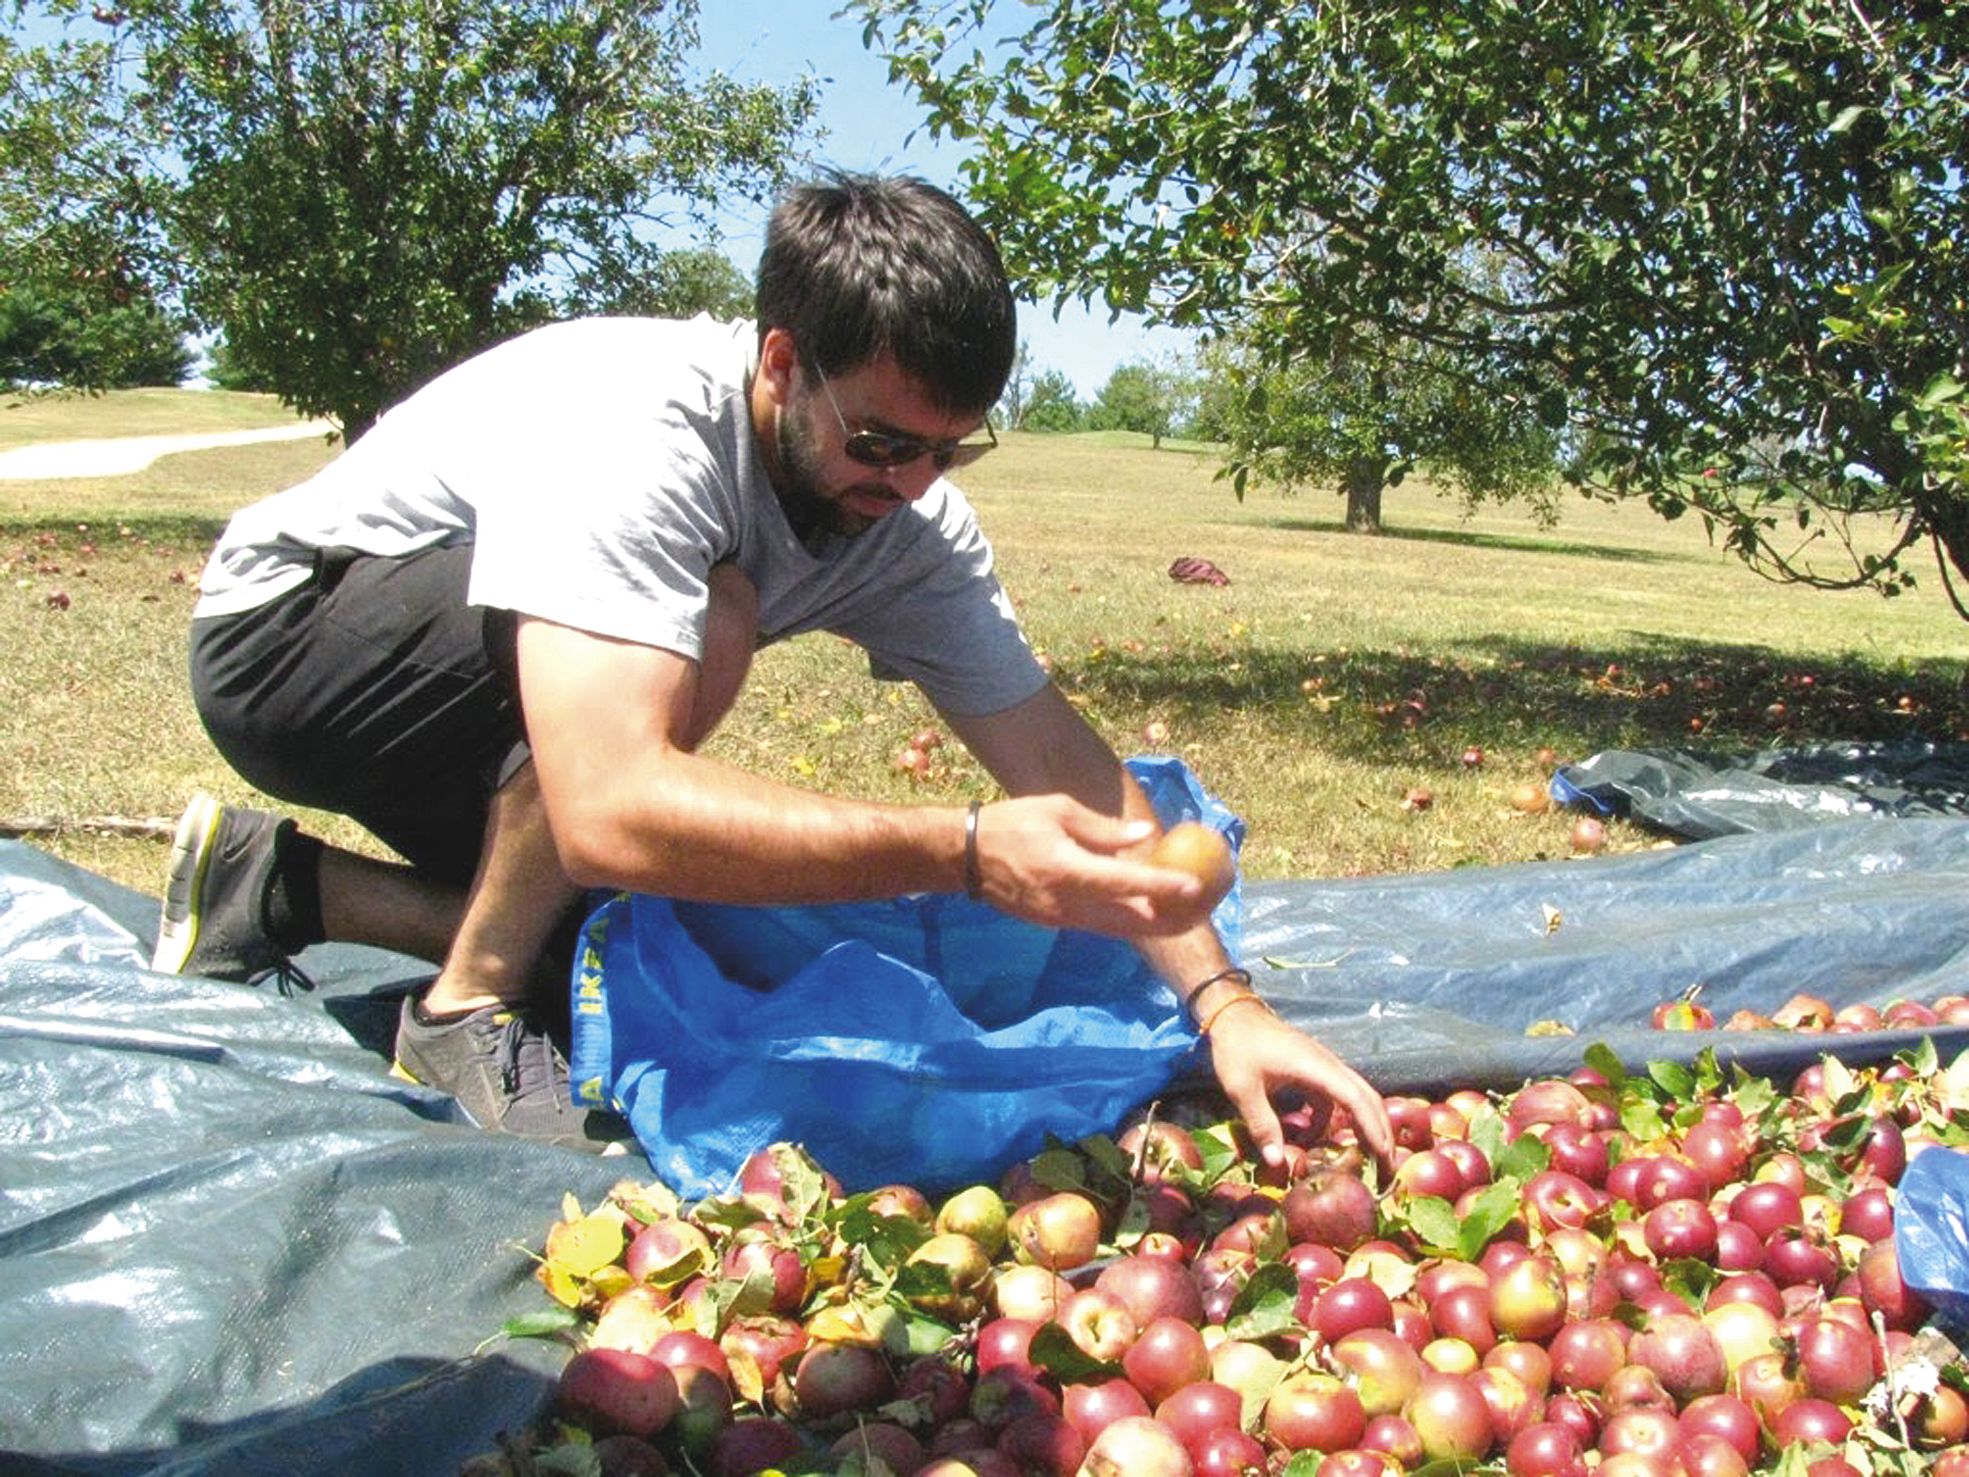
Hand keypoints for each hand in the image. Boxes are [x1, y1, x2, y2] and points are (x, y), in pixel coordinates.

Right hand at [972, 794, 1211, 936]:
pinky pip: (1100, 925)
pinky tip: (1148, 912)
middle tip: (1202, 909)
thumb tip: (1145, 837)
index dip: (1163, 886)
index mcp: (1068, 870)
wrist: (964, 858)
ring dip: (1151, 925)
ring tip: (1185, 915)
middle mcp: (1067, 903)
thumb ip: (1103, 830)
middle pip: (1129, 920)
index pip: (1126, 882)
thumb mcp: (1058, 811)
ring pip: (1117, 929)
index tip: (1195, 886)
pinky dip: (1127, 921)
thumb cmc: (1012, 823)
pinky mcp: (1055, 923)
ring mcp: (1060, 919)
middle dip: (1168, 919)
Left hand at [1202, 1002, 1394, 1174]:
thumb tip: (1278, 1163)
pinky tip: (1316, 1137)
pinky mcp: (1314, 1069)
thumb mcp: (1243, 1088)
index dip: (1372, 1129)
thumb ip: (1262, 1124)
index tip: (1383, 1157)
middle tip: (1386, 1167)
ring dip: (1363, 1125)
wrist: (1232, 1013)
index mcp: (1317, 1068)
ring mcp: (1323, 1065)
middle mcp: (1329, 1065)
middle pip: (1368, 1098)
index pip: (1356, 1100)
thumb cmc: (1238, 1047)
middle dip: (1381, 1132)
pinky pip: (1335, 1096)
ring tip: (1365, 1157)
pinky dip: (1334, 1118)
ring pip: (1356, 1096)